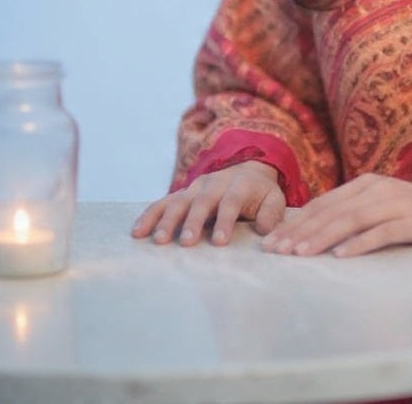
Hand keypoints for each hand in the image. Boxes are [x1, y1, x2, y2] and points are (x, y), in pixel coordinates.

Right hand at [130, 160, 284, 246]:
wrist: (246, 169)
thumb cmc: (260, 193)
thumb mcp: (274, 199)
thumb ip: (272, 213)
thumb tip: (264, 230)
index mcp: (239, 186)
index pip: (231, 203)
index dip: (225, 220)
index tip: (219, 241)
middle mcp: (214, 184)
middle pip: (201, 202)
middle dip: (193, 222)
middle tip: (186, 243)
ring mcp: (195, 188)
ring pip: (178, 201)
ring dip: (167, 220)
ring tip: (158, 241)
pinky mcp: (182, 193)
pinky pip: (162, 202)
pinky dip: (150, 215)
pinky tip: (137, 231)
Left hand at [261, 174, 411, 257]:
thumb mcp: (385, 206)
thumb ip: (358, 212)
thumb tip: (321, 232)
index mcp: (367, 184)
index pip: (324, 203)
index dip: (297, 222)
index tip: (273, 241)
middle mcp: (377, 189)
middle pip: (332, 210)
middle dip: (301, 231)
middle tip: (276, 251)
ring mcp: (396, 203)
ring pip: (351, 219)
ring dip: (322, 237)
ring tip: (300, 254)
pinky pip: (382, 231)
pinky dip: (360, 243)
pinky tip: (341, 256)